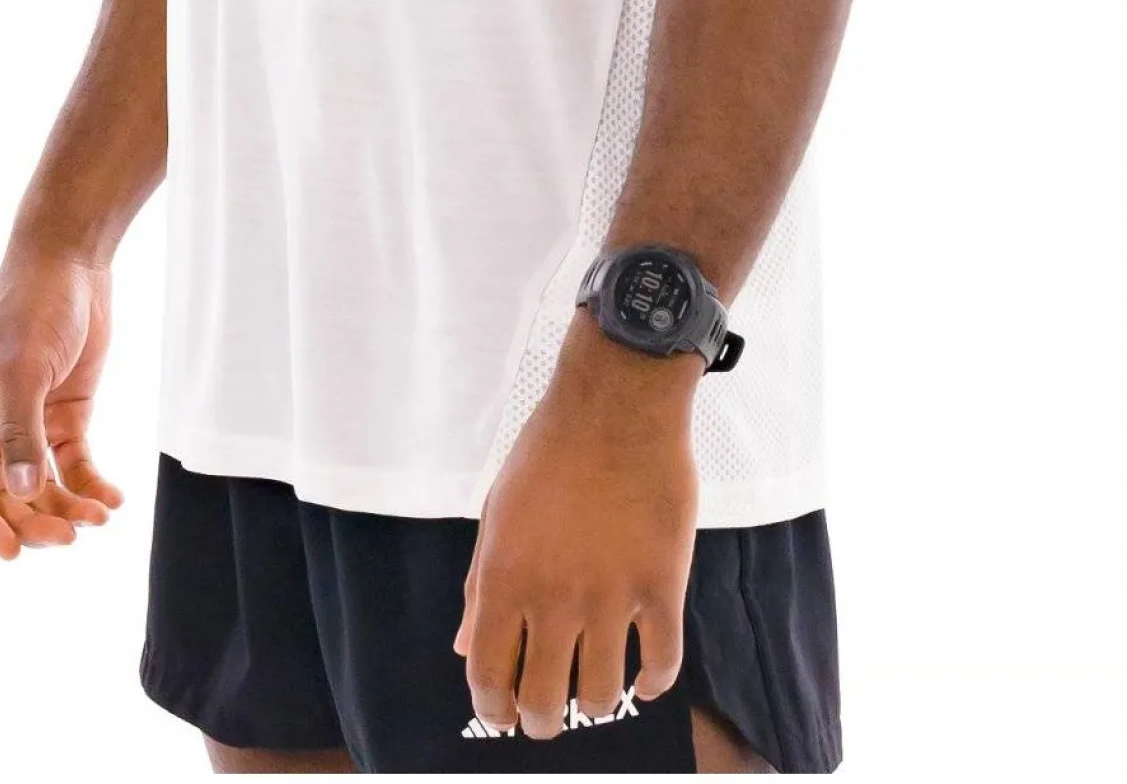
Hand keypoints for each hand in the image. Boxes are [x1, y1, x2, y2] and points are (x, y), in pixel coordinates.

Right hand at [0, 239, 124, 557]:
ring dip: (64, 507)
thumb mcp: (23, 366)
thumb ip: (22, 430)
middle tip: (68, 537)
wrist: (72, 259)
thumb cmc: (33, 303)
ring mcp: (32, 418)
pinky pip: (72, 461)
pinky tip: (111, 500)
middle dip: (32, 520)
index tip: (12, 553)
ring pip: (40, 484)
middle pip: (5, 493)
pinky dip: (89, 483)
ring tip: (98, 519)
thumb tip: (23, 493)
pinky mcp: (67, 411)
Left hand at [452, 323, 699, 738]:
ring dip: (595, 704)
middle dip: (541, 721)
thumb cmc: (549, 450)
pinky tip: (646, 678)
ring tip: (595, 693)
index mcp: (504, 578)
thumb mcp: (497, 511)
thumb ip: (478, 584)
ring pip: (603, 693)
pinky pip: (663, 662)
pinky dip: (654, 682)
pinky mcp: (662, 587)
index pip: (488, 674)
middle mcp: (553, 598)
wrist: (616, 404)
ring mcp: (610, 597)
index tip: (504, 716)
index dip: (494, 708)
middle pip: (544, 699)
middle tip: (548, 718)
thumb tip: (463, 646)